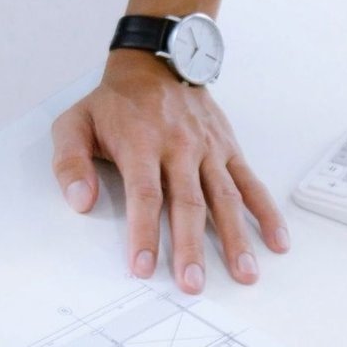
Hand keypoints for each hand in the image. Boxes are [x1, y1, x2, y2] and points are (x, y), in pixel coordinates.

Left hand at [51, 51, 289, 293]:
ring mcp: (208, 150)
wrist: (157, 62)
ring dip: (236, 238)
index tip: (143, 267)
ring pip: (225, 199)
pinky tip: (277, 240)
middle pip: (188, 204)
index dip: (144, 233)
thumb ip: (70, 163)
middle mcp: (179, 148)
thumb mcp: (75, 123)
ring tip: (244, 274)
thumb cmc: (114, 103)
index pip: (144, 195)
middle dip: (190, 248)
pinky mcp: (228, 150)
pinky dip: (266, 212)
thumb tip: (79, 200)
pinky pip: (250, 183)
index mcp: (141, 145)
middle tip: (192, 284)